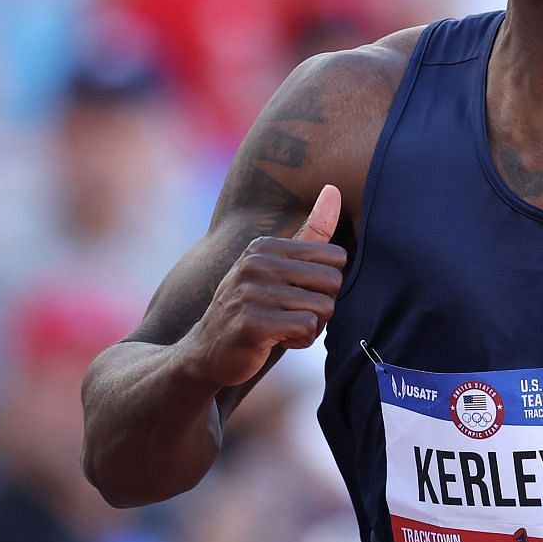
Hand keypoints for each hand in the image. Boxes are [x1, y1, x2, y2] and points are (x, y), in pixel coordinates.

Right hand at [181, 184, 345, 387]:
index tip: (298, 293)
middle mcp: (257, 263)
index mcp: (266, 246)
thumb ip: (310, 232)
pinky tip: (276, 341)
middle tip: (293, 314)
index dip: (325, 284)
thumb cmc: (253, 308)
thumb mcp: (277, 267)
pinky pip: (308, 328)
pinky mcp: (252, 323)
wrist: (206, 352)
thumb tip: (334, 189)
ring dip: (312, 328)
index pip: (336, 257)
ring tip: (283, 328)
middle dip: (323, 306)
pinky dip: (301, 341)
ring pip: (324, 309)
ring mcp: (252, 292)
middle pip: (334, 282)